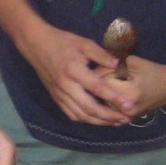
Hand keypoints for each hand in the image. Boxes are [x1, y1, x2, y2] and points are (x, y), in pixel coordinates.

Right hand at [15, 24, 129, 125]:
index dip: (114, 98)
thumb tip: (119, 64)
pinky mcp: (55, 97)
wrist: (36, 45)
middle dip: (109, 117)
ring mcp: (59, 94)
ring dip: (98, 122)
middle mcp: (66, 86)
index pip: (98, 89)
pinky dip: (85, 120)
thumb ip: (101, 54)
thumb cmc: (62, 41)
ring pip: (80, 115)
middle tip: (125, 119)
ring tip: (115, 123)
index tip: (129, 105)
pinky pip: (70, 114)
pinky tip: (96, 120)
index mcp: (74, 71)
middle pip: (89, 108)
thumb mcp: (84, 43)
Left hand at [88, 56, 165, 119]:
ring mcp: (126, 117)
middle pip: (100, 95)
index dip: (100, 72)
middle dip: (100, 83)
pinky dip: (107, 103)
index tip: (101, 65)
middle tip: (104, 73)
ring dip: (102, 94)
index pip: (102, 83)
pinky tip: (108, 95)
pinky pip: (109, 111)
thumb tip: (93, 70)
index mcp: (127, 95)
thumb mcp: (132, 63)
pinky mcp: (127, 120)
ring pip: (103, 104)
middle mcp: (124, 110)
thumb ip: (111, 66)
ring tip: (110, 83)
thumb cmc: (153, 72)